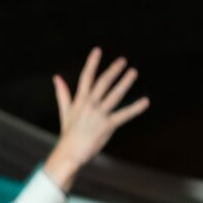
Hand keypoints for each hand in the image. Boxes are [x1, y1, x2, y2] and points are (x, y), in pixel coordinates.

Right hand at [43, 49, 150, 188]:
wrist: (70, 152)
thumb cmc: (68, 134)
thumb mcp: (65, 111)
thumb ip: (62, 93)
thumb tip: (56, 77)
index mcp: (80, 100)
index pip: (86, 77)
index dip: (92, 63)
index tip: (98, 50)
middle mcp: (90, 104)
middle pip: (103, 82)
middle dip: (113, 70)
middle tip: (123, 61)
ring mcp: (99, 114)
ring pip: (115, 94)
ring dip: (125, 82)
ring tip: (133, 72)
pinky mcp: (108, 125)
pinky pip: (124, 115)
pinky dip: (135, 108)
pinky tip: (145, 101)